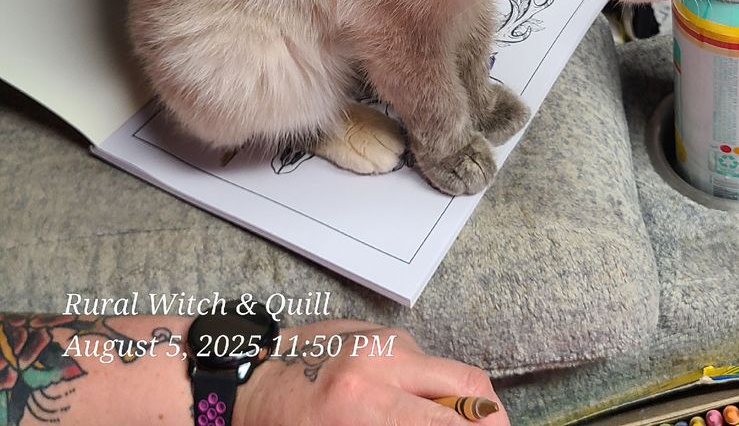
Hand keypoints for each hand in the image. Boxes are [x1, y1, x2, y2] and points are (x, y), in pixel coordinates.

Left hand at [237, 320, 510, 425]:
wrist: (240, 376)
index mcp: (362, 405)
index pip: (449, 424)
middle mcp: (381, 362)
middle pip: (469, 385)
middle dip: (491, 417)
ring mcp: (383, 339)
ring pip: (448, 370)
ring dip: (455, 401)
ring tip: (444, 424)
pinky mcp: (378, 329)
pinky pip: (421, 359)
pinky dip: (427, 385)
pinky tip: (407, 405)